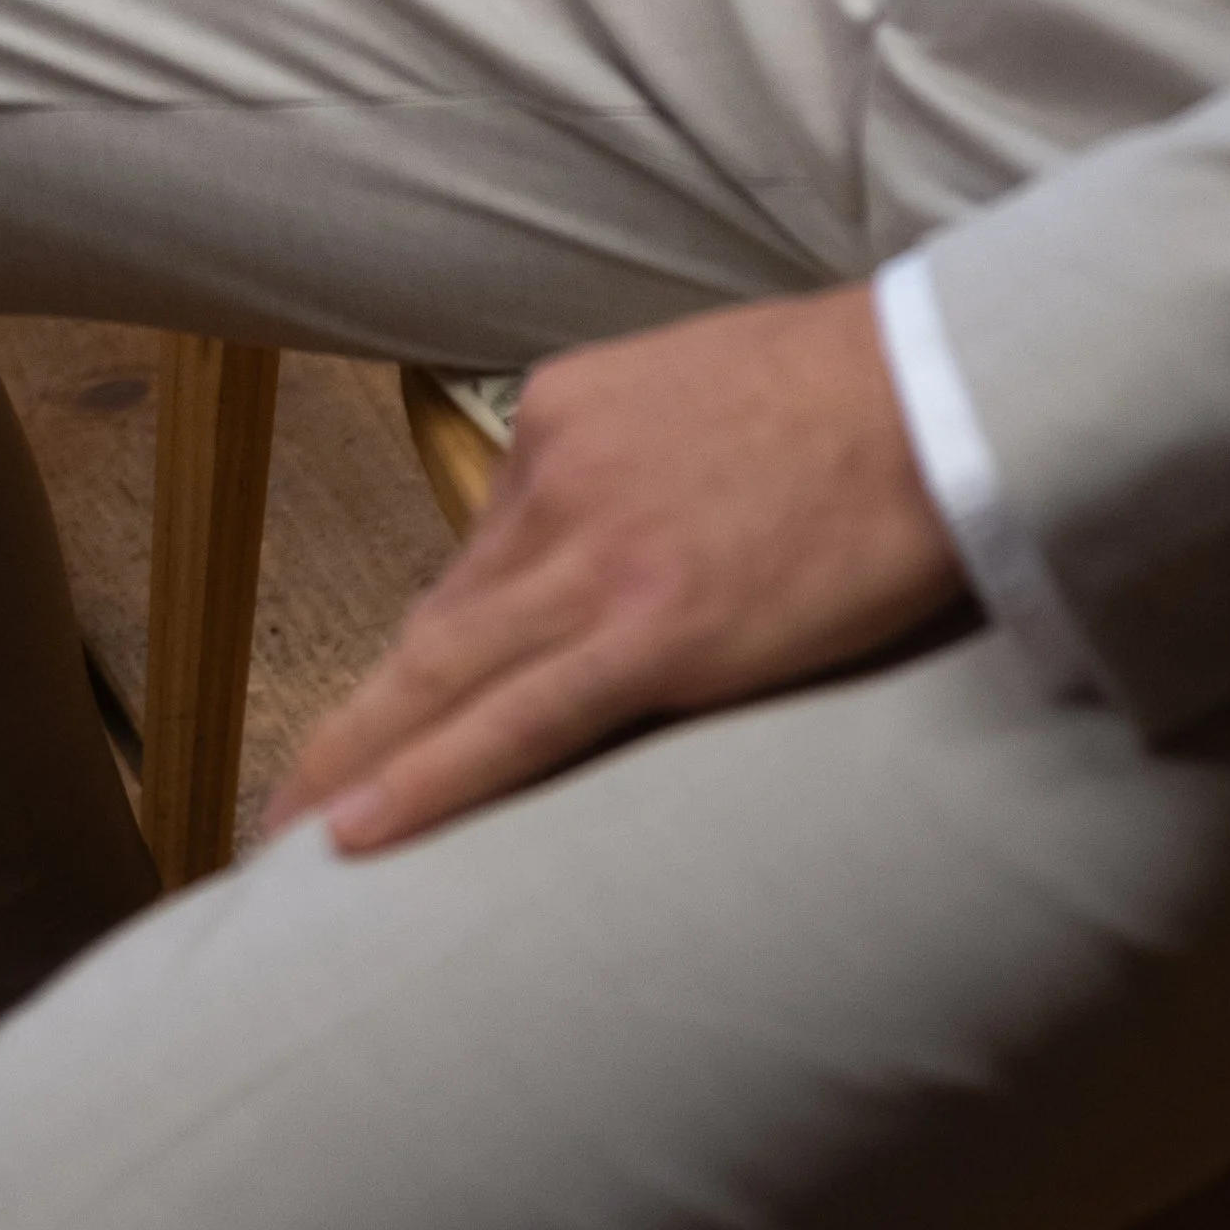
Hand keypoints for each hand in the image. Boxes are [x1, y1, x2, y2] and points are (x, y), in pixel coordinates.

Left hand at [270, 283, 963, 856]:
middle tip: (286, 802)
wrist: (943, 389)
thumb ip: (648, 454)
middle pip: (436, 624)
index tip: (395, 704)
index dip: (436, 648)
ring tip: (287, 842)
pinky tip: (359, 834)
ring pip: (445, 677)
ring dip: (356, 767)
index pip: (485, 551)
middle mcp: (555, 478)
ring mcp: (596, 557)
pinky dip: (427, 782)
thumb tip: (643, 531)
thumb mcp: (712, 388)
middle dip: (355, 724)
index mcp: (566, 413)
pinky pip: (516, 724)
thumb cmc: (861, 387)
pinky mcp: (654, 630)